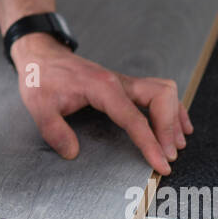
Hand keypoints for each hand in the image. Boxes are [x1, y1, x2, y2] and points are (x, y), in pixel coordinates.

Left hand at [10, 34, 191, 175]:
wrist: (40, 56)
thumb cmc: (41, 77)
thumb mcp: (39, 106)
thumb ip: (54, 131)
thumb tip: (71, 152)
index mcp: (102, 87)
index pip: (134, 118)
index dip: (150, 142)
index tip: (161, 162)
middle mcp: (118, 82)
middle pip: (160, 97)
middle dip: (169, 127)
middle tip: (168, 155)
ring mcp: (124, 82)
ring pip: (164, 92)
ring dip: (174, 116)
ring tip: (177, 144)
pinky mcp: (124, 86)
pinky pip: (158, 92)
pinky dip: (171, 108)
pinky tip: (179, 124)